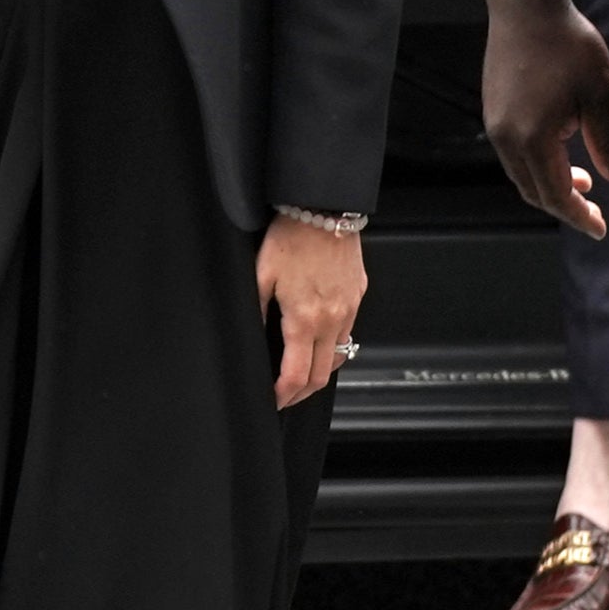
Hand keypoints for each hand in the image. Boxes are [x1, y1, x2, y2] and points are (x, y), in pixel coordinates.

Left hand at [259, 215, 365, 409]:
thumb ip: (256, 313)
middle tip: (283, 396)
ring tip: (300, 374)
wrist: (324, 209)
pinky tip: (317, 341)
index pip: (296, 376)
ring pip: (338, 357)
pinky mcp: (357, 295)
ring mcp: (349, 309)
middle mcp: (332, 320)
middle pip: (321, 376)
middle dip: (300, 394)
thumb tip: (251, 340)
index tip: (272, 400)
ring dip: (319, 372)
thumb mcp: (260, 276)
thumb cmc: (291, 237)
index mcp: (305, 319)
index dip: (283, 396)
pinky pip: (347, 332)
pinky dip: (332, 346)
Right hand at [481, 0, 608, 239]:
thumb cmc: (567, 44)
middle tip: (594, 211)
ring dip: (549, 183)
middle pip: (533, 191)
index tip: (600, 228)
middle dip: (564, 206)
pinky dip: (536, 164)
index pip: (556, 195)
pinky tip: (560, 147)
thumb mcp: (598, 93)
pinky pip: (513, 153)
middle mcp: (506, 137)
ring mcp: (495, 123)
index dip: (579, 216)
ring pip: (520, 173)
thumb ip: (608, 140)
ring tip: (582, 179)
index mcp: (532, 138)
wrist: (526, 5)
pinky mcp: (493, 109)